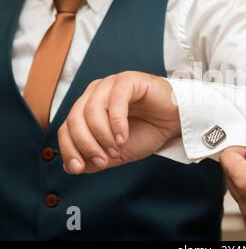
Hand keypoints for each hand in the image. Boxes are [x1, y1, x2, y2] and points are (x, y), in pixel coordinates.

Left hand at [58, 71, 179, 173]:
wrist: (175, 122)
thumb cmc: (148, 132)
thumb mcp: (117, 153)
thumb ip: (94, 159)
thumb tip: (70, 167)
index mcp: (88, 109)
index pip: (66, 128)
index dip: (69, 149)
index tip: (79, 168)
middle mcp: (95, 94)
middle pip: (75, 119)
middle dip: (86, 144)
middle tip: (104, 160)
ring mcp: (110, 85)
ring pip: (91, 109)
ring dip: (102, 135)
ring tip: (116, 149)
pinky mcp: (128, 80)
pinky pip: (115, 100)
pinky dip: (116, 122)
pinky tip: (123, 137)